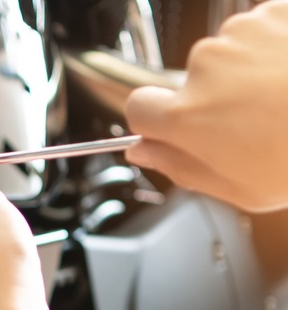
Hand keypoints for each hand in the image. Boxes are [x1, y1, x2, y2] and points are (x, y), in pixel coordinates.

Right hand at [125, 0, 287, 211]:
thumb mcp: (242, 190)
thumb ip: (180, 168)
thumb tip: (144, 152)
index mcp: (189, 117)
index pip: (138, 107)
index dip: (155, 119)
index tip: (172, 128)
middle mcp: (206, 68)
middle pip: (190, 82)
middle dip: (215, 100)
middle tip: (258, 124)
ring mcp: (241, 36)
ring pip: (228, 55)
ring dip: (248, 73)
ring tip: (287, 98)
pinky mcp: (274, 13)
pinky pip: (261, 31)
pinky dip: (277, 49)